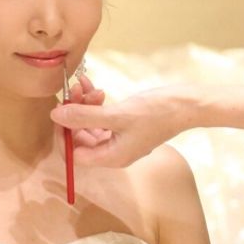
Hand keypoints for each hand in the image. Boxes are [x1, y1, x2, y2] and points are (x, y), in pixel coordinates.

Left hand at [50, 84, 189, 167]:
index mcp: (111, 157)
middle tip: (73, 91)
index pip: (74, 153)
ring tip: (86, 86)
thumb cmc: (157, 113)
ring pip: (90, 124)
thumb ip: (84, 116)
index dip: (63, 132)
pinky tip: (97, 88)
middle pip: (80, 138)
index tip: (60, 109)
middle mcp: (114, 152)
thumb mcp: (117, 114)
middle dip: (74, 114)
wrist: (187, 105)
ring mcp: (120, 138)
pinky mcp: (126, 125)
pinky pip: (102, 117)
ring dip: (84, 105)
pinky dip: (96, 103)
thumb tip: (55, 115)